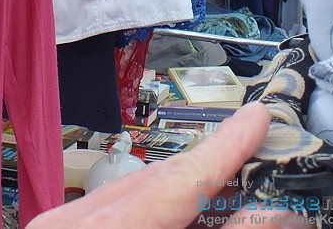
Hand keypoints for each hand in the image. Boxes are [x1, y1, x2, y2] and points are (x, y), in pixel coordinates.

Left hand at [29, 101, 308, 228]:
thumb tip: (277, 212)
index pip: (178, 180)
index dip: (226, 147)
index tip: (259, 116)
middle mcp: (69, 223)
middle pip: (156, 181)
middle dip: (210, 164)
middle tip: (256, 140)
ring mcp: (56, 226)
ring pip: (134, 191)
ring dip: (182, 186)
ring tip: (227, 172)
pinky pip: (113, 206)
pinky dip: (151, 204)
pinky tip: (180, 206)